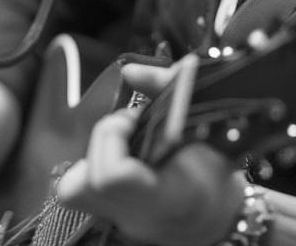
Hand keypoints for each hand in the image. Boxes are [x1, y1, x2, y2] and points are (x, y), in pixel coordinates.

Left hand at [55, 63, 244, 245]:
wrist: (222, 214)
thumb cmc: (219, 170)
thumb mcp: (208, 124)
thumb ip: (169, 88)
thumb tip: (130, 71)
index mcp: (168, 198)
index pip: (114, 176)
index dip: (115, 136)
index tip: (137, 117)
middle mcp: (138, 217)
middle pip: (84, 183)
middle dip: (102, 139)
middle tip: (130, 124)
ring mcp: (122, 223)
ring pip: (73, 191)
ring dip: (94, 154)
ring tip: (124, 141)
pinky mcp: (114, 218)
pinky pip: (83, 191)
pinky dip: (94, 165)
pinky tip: (121, 155)